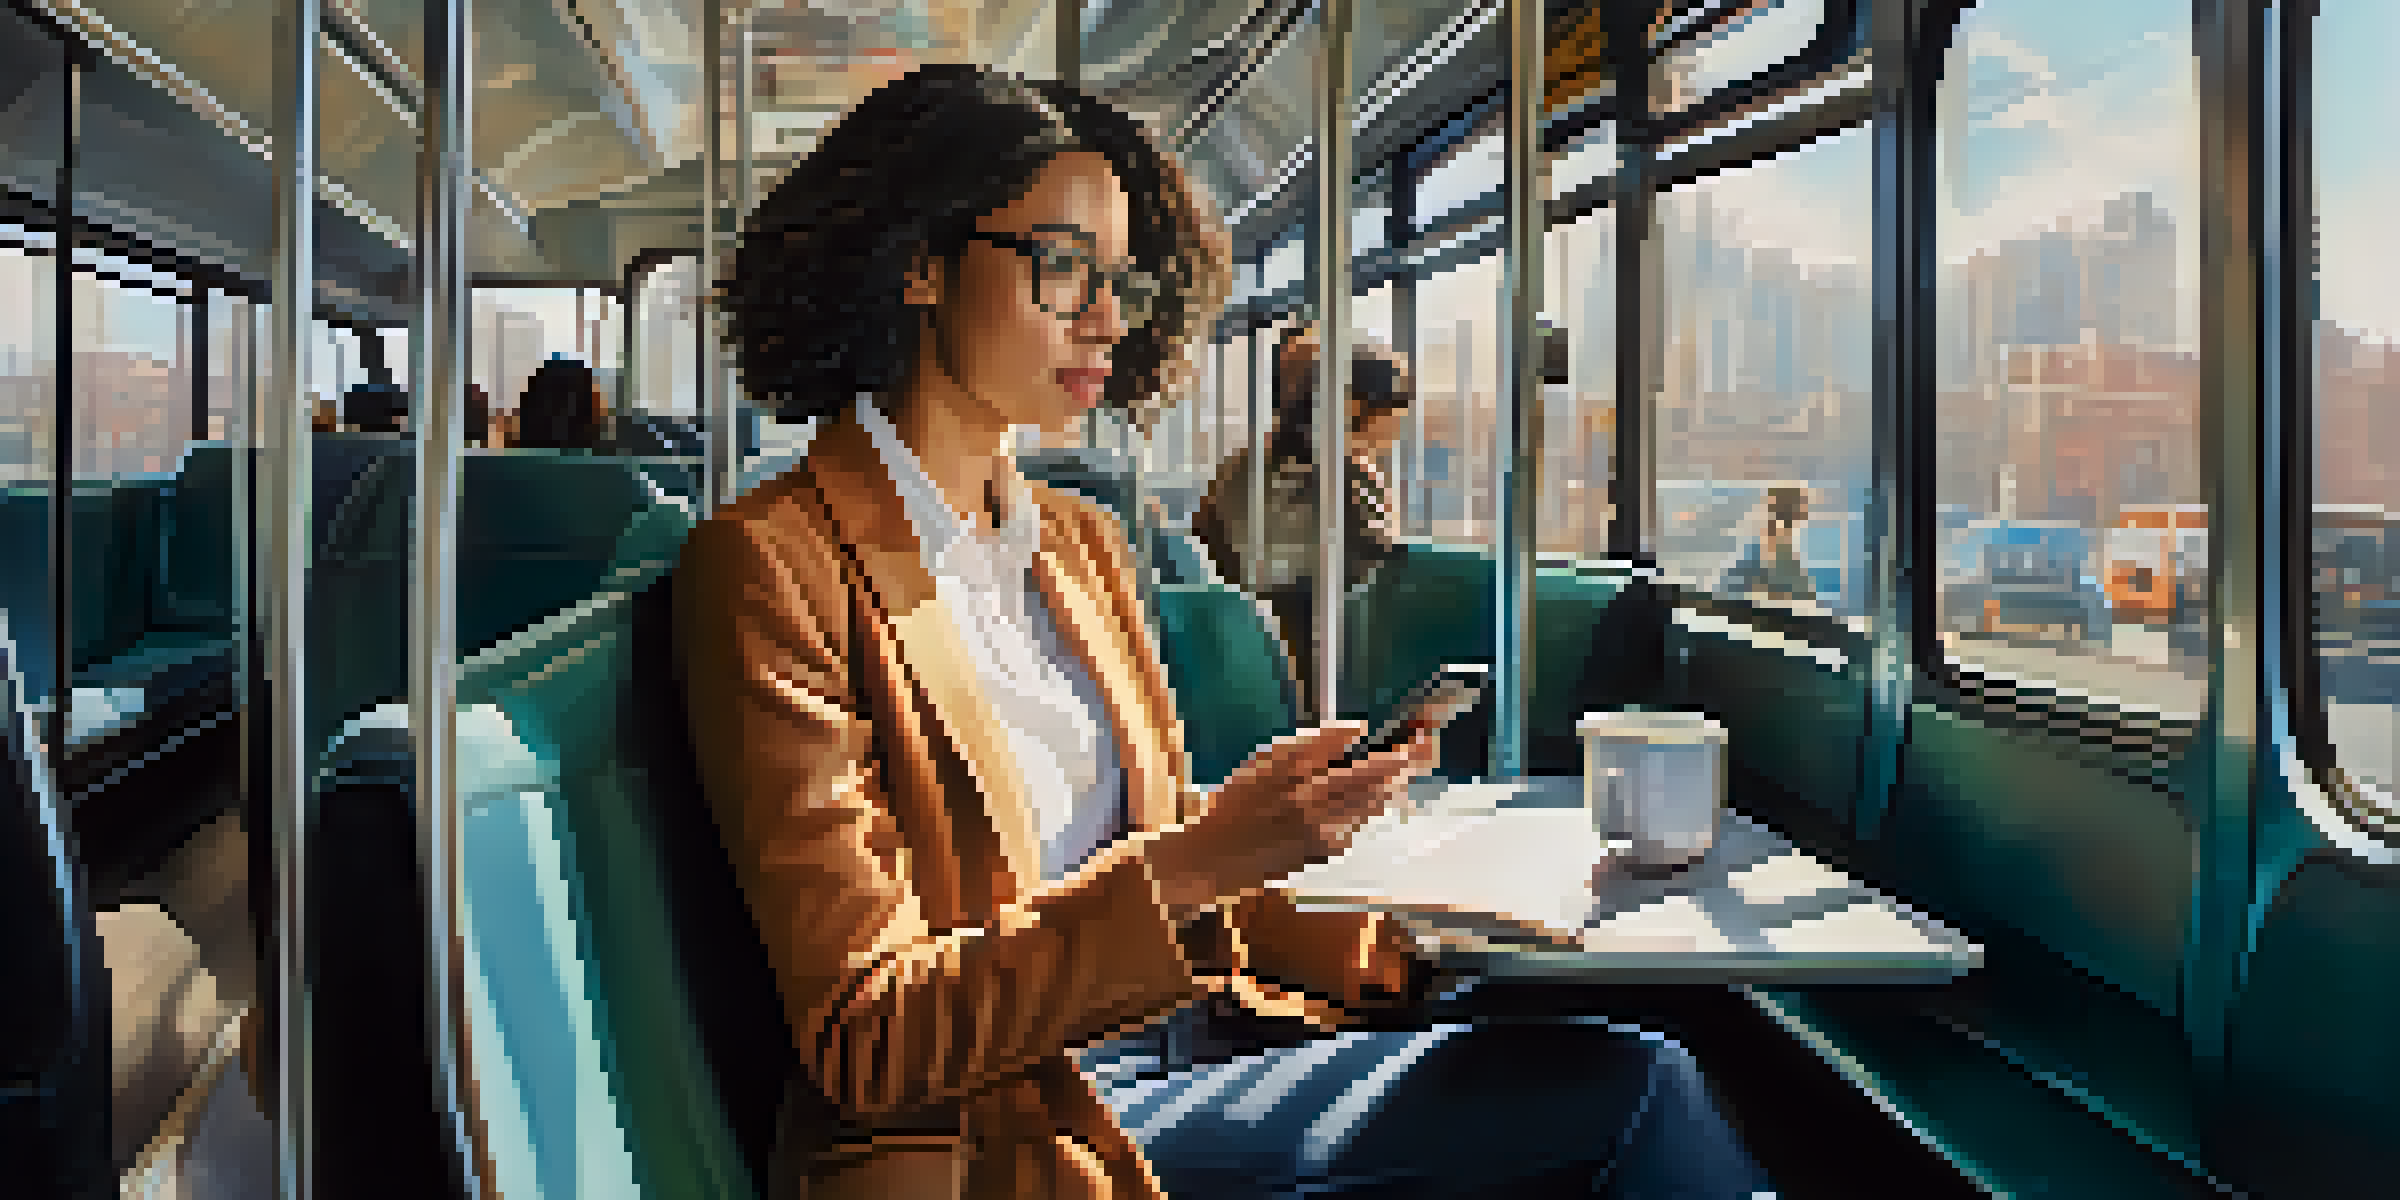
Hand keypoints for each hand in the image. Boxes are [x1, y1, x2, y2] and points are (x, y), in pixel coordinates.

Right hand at [1148, 719, 1441, 921]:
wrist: (1216, 856)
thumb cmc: (1237, 801)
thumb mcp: (1268, 759)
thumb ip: (1316, 742)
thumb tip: (1358, 728)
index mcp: (1307, 781)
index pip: (1369, 764)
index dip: (1400, 752)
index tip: (1420, 737)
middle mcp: (1322, 812)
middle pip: (1378, 786)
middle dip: (1402, 766)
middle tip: (1419, 747)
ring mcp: (1327, 836)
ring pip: (1372, 806)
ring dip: (1386, 786)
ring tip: (1394, 768)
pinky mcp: (1325, 853)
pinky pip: (1355, 825)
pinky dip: (1361, 808)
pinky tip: (1353, 799)